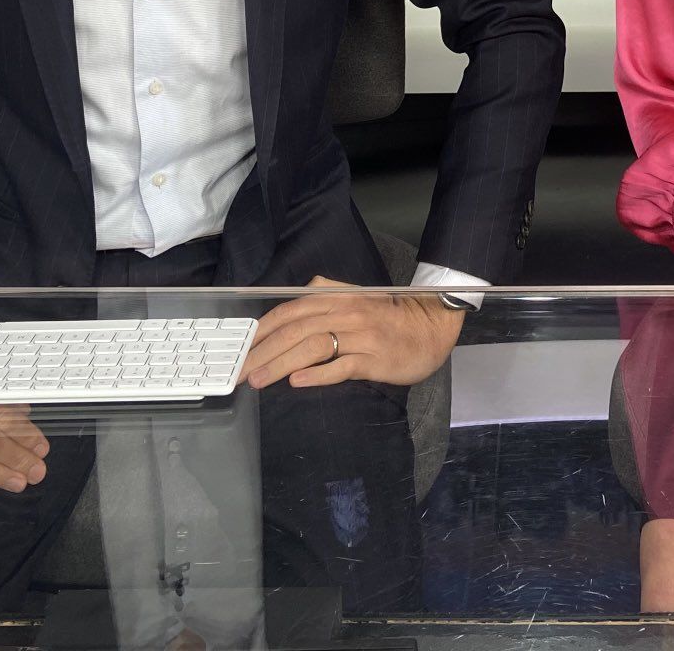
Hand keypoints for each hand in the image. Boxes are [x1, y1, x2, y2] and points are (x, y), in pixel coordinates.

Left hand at [241, 276, 464, 389]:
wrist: (432, 327)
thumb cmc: (392, 316)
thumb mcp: (359, 295)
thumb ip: (330, 289)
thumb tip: (302, 291)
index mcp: (338, 297)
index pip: (291, 310)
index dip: (264, 329)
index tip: (243, 347)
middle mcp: (346, 313)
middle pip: (296, 330)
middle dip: (263, 351)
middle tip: (241, 372)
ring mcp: (361, 336)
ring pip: (313, 347)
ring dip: (281, 364)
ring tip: (260, 380)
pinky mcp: (374, 359)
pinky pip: (341, 366)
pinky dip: (317, 374)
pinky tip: (298, 382)